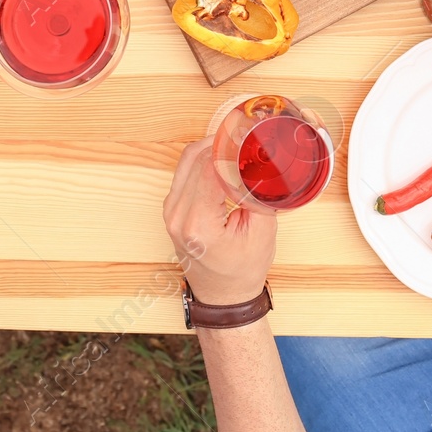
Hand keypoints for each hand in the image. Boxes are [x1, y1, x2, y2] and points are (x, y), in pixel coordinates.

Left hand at [163, 139, 276, 306]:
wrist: (223, 297)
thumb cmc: (242, 272)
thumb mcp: (262, 231)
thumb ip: (258, 193)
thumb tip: (260, 161)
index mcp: (199, 223)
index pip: (210, 167)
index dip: (230, 147)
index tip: (248, 135)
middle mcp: (177, 215)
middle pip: (196, 159)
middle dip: (222, 144)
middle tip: (246, 137)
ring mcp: (170, 212)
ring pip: (187, 161)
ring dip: (211, 150)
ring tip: (237, 147)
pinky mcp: (171, 209)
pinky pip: (184, 173)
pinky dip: (203, 162)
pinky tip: (222, 161)